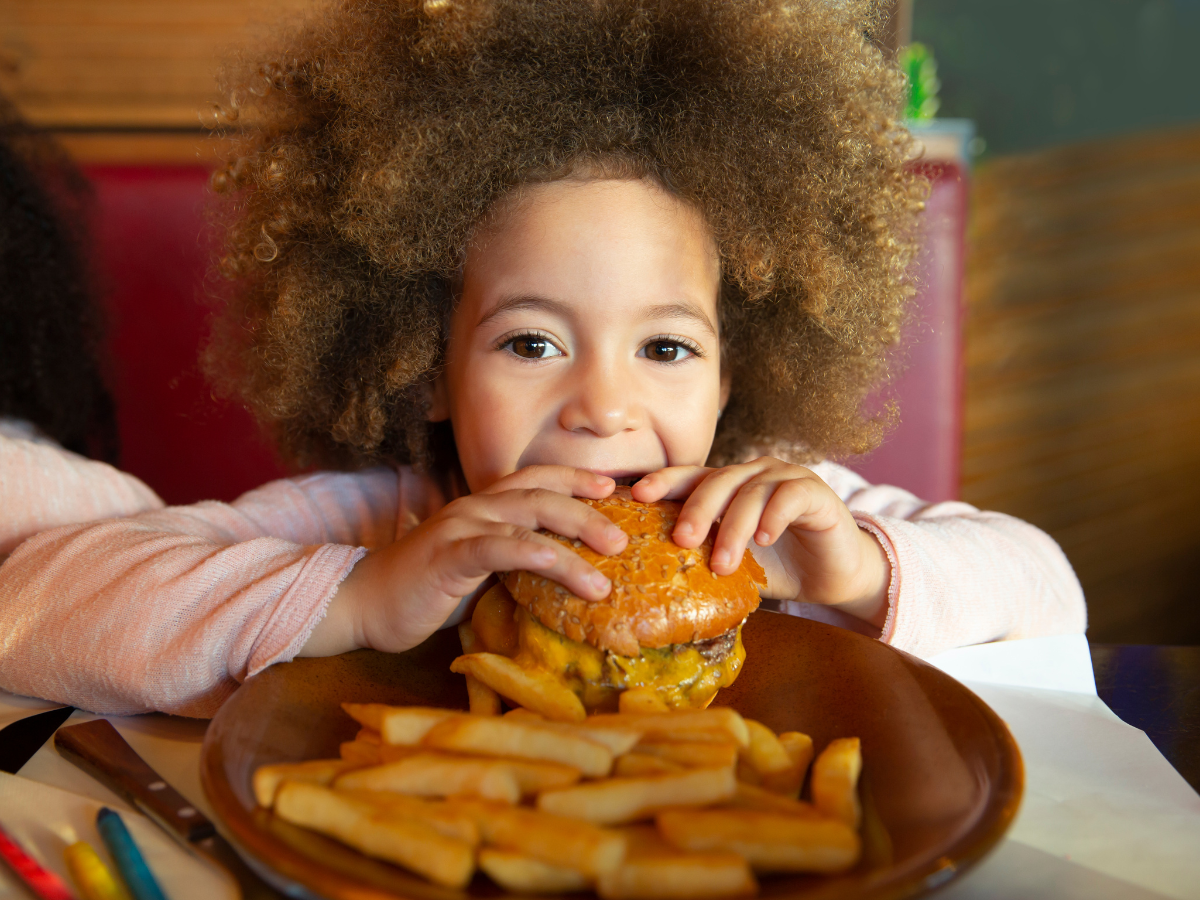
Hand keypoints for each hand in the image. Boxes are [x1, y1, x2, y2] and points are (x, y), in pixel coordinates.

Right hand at [301, 466, 626, 655]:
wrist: (363, 605)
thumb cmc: (424, 592)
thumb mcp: (477, 573)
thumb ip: (512, 564)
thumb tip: (561, 577)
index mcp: (483, 507)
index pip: (537, 480)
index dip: (576, 478)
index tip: (615, 488)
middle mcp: (475, 507)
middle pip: (543, 495)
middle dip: (589, 510)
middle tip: (625, 536)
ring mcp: (461, 527)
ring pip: (528, 517)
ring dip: (575, 534)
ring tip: (610, 562)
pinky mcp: (448, 556)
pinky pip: (498, 548)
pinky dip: (535, 553)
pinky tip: (563, 565)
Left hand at [631, 458, 889, 627]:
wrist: (832, 576)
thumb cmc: (778, 567)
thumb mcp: (733, 563)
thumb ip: (702, 559)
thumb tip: (651, 579)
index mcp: (727, 486)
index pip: (691, 476)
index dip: (665, 482)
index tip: (638, 496)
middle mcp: (753, 474)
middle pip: (716, 481)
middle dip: (696, 510)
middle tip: (682, 539)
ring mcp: (785, 478)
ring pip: (751, 492)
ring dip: (734, 527)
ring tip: (724, 563)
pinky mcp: (815, 492)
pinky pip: (789, 496)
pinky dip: (774, 517)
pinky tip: (764, 539)